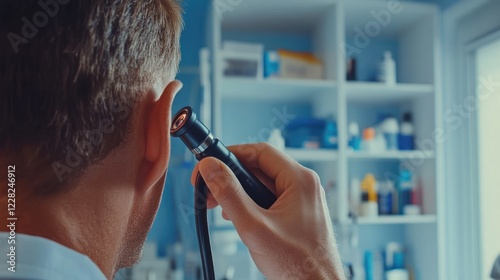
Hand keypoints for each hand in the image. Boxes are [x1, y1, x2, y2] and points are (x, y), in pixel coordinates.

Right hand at [191, 143, 344, 279]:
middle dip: (231, 176)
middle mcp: (303, 185)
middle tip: (209, 188)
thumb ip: (230, 194)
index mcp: (300, 180)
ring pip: (263, 183)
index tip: (210, 164)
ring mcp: (302, 198)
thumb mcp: (254, 227)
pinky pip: (270, 197)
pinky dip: (251, 202)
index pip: (260, 152)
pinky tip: (237, 215)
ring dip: (239, 191)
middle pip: (260, 167)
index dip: (231, 154)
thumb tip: (211, 168)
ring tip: (219, 206)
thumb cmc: (298, 263)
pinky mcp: (298, 211)